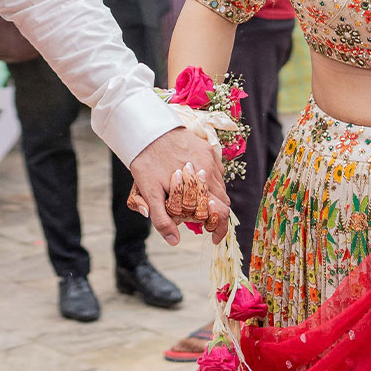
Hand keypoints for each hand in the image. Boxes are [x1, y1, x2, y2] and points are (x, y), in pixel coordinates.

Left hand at [128, 127, 229, 244]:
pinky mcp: (207, 148)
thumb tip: (174, 241)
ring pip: (221, 186)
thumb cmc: (147, 161)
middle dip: (214, 213)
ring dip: (212, 196)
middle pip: (223, 201)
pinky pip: (217, 170)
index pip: (221, 212)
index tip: (212, 236)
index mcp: (198, 184)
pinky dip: (210, 180)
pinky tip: (195, 181)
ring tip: (195, 199)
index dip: (219, 227)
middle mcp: (209, 170)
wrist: (147, 129)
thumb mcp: (149, 192)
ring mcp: (210, 158)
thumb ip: (162, 218)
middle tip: (199, 218)